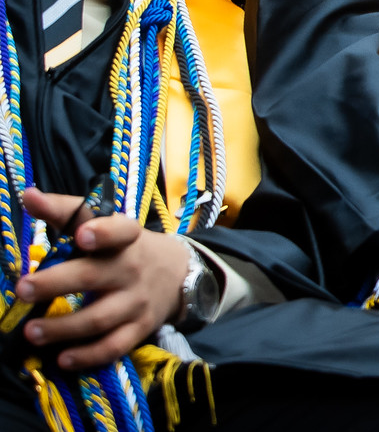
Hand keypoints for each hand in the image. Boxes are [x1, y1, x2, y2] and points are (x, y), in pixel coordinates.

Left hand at [15, 188, 188, 369]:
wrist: (179, 273)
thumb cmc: (125, 248)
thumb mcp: (106, 224)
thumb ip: (66, 211)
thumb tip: (27, 195)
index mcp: (125, 238)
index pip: (119, 230)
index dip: (102, 232)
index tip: (81, 236)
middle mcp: (131, 268)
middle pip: (95, 276)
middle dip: (58, 283)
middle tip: (24, 288)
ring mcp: (136, 301)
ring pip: (100, 318)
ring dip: (64, 327)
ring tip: (32, 332)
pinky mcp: (139, 329)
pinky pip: (114, 346)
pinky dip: (89, 356)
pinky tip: (62, 360)